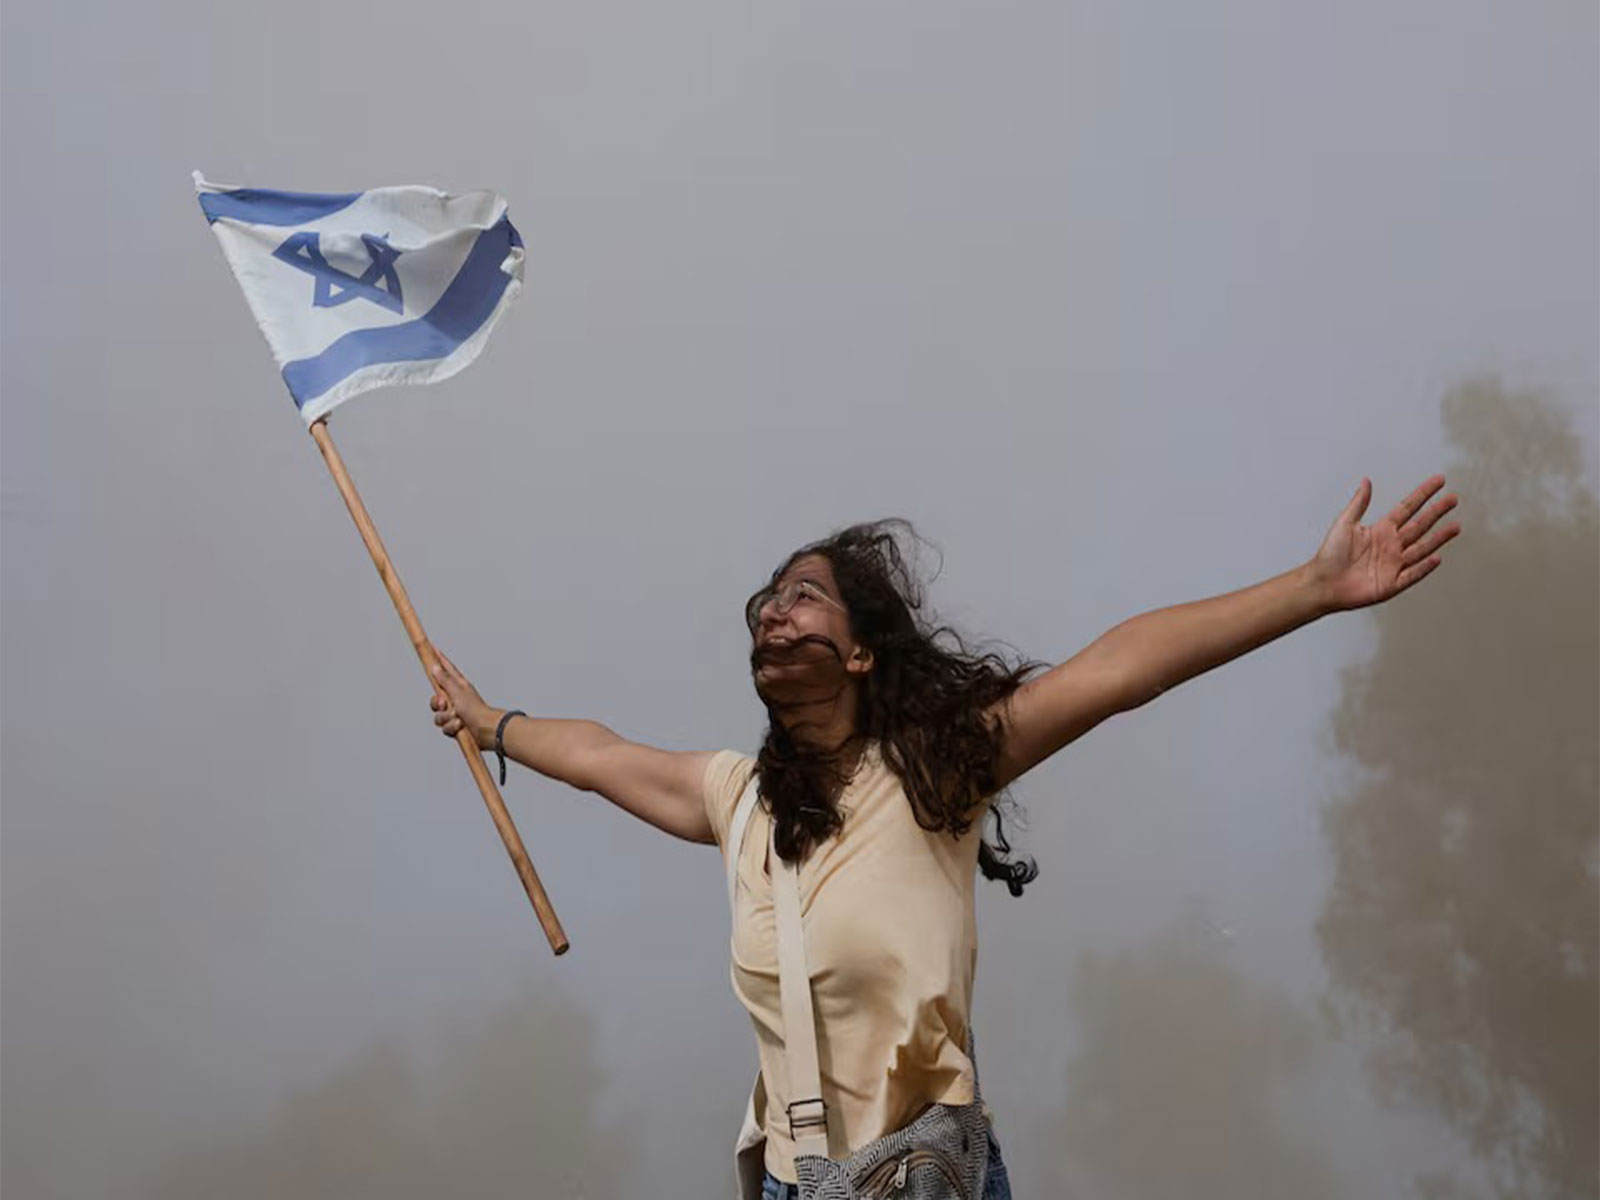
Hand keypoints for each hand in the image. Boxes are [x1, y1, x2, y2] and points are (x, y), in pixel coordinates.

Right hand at [429, 650, 499, 749]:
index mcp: (458, 686)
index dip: (439, 659)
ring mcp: (456, 712)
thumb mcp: (457, 692)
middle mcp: (456, 698)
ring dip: (446, 719)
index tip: (432, 648)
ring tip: (457, 718)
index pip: (446, 669)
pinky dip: (451, 727)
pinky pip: (445, 727)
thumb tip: (435, 666)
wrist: (486, 729)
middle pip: (436, 699)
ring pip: (439, 716)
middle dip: (437, 704)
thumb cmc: (475, 709)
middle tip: (445, 704)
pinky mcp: (457, 726)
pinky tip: (460, 726)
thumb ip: (444, 680)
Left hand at [1309, 475, 1461, 611]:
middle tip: (1454, 499)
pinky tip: (1436, 558)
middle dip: (1437, 512)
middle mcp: (1391, 546)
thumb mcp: (1344, 523)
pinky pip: (1412, 574)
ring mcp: (1393, 564)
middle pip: (1419, 525)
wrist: (1322, 583)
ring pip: (1421, 548)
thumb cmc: (1329, 555)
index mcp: (1381, 530)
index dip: (1423, 494)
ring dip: (1438, 538)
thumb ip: (1359, 503)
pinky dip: (1424, 567)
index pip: (1407, 508)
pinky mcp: (1391, 583)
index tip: (1439, 481)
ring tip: (1455, 527)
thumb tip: (1366, 481)